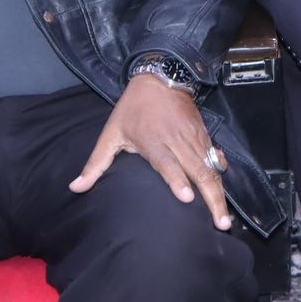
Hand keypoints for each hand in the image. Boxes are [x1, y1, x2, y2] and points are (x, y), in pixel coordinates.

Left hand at [70, 73, 232, 229]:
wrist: (159, 77)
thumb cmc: (132, 109)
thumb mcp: (111, 133)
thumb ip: (96, 164)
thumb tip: (75, 187)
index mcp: (153, 141)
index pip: (167, 163)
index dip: (177, 179)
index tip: (187, 198)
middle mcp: (177, 140)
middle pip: (198, 171)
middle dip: (211, 198)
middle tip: (220, 224)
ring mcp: (193, 138)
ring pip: (211, 168)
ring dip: (219, 193)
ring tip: (224, 219)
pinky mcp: (204, 134)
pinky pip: (215, 157)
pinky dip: (221, 174)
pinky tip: (225, 193)